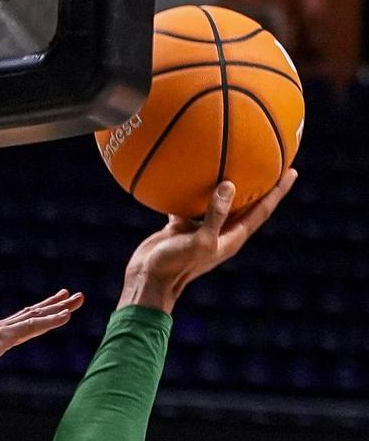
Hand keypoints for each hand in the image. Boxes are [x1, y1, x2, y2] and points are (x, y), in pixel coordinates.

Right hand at [0, 291, 83, 401]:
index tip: (52, 309)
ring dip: (58, 309)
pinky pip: (31, 327)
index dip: (37, 317)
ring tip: (78, 299)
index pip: (18, 325)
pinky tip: (66, 315)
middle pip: (30, 315)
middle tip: (71, 296)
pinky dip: (49, 320)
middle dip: (52, 306)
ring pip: (35, 317)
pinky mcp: (1, 338)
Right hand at [119, 169, 296, 314]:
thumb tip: (229, 184)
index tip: (292, 170)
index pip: (262, 210)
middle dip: (259, 183)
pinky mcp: (182, 227)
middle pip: (246, 203)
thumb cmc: (175, 266)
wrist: (147, 281)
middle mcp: (220, 232)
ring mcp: (201, 229)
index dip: (277, 191)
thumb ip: (215, 215)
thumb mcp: (200, 242)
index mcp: (232, 238)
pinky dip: (191, 188)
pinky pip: (190, 202)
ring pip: (218, 201)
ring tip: (231, 159)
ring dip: (225, 183)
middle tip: (271, 159)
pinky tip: (187, 170)